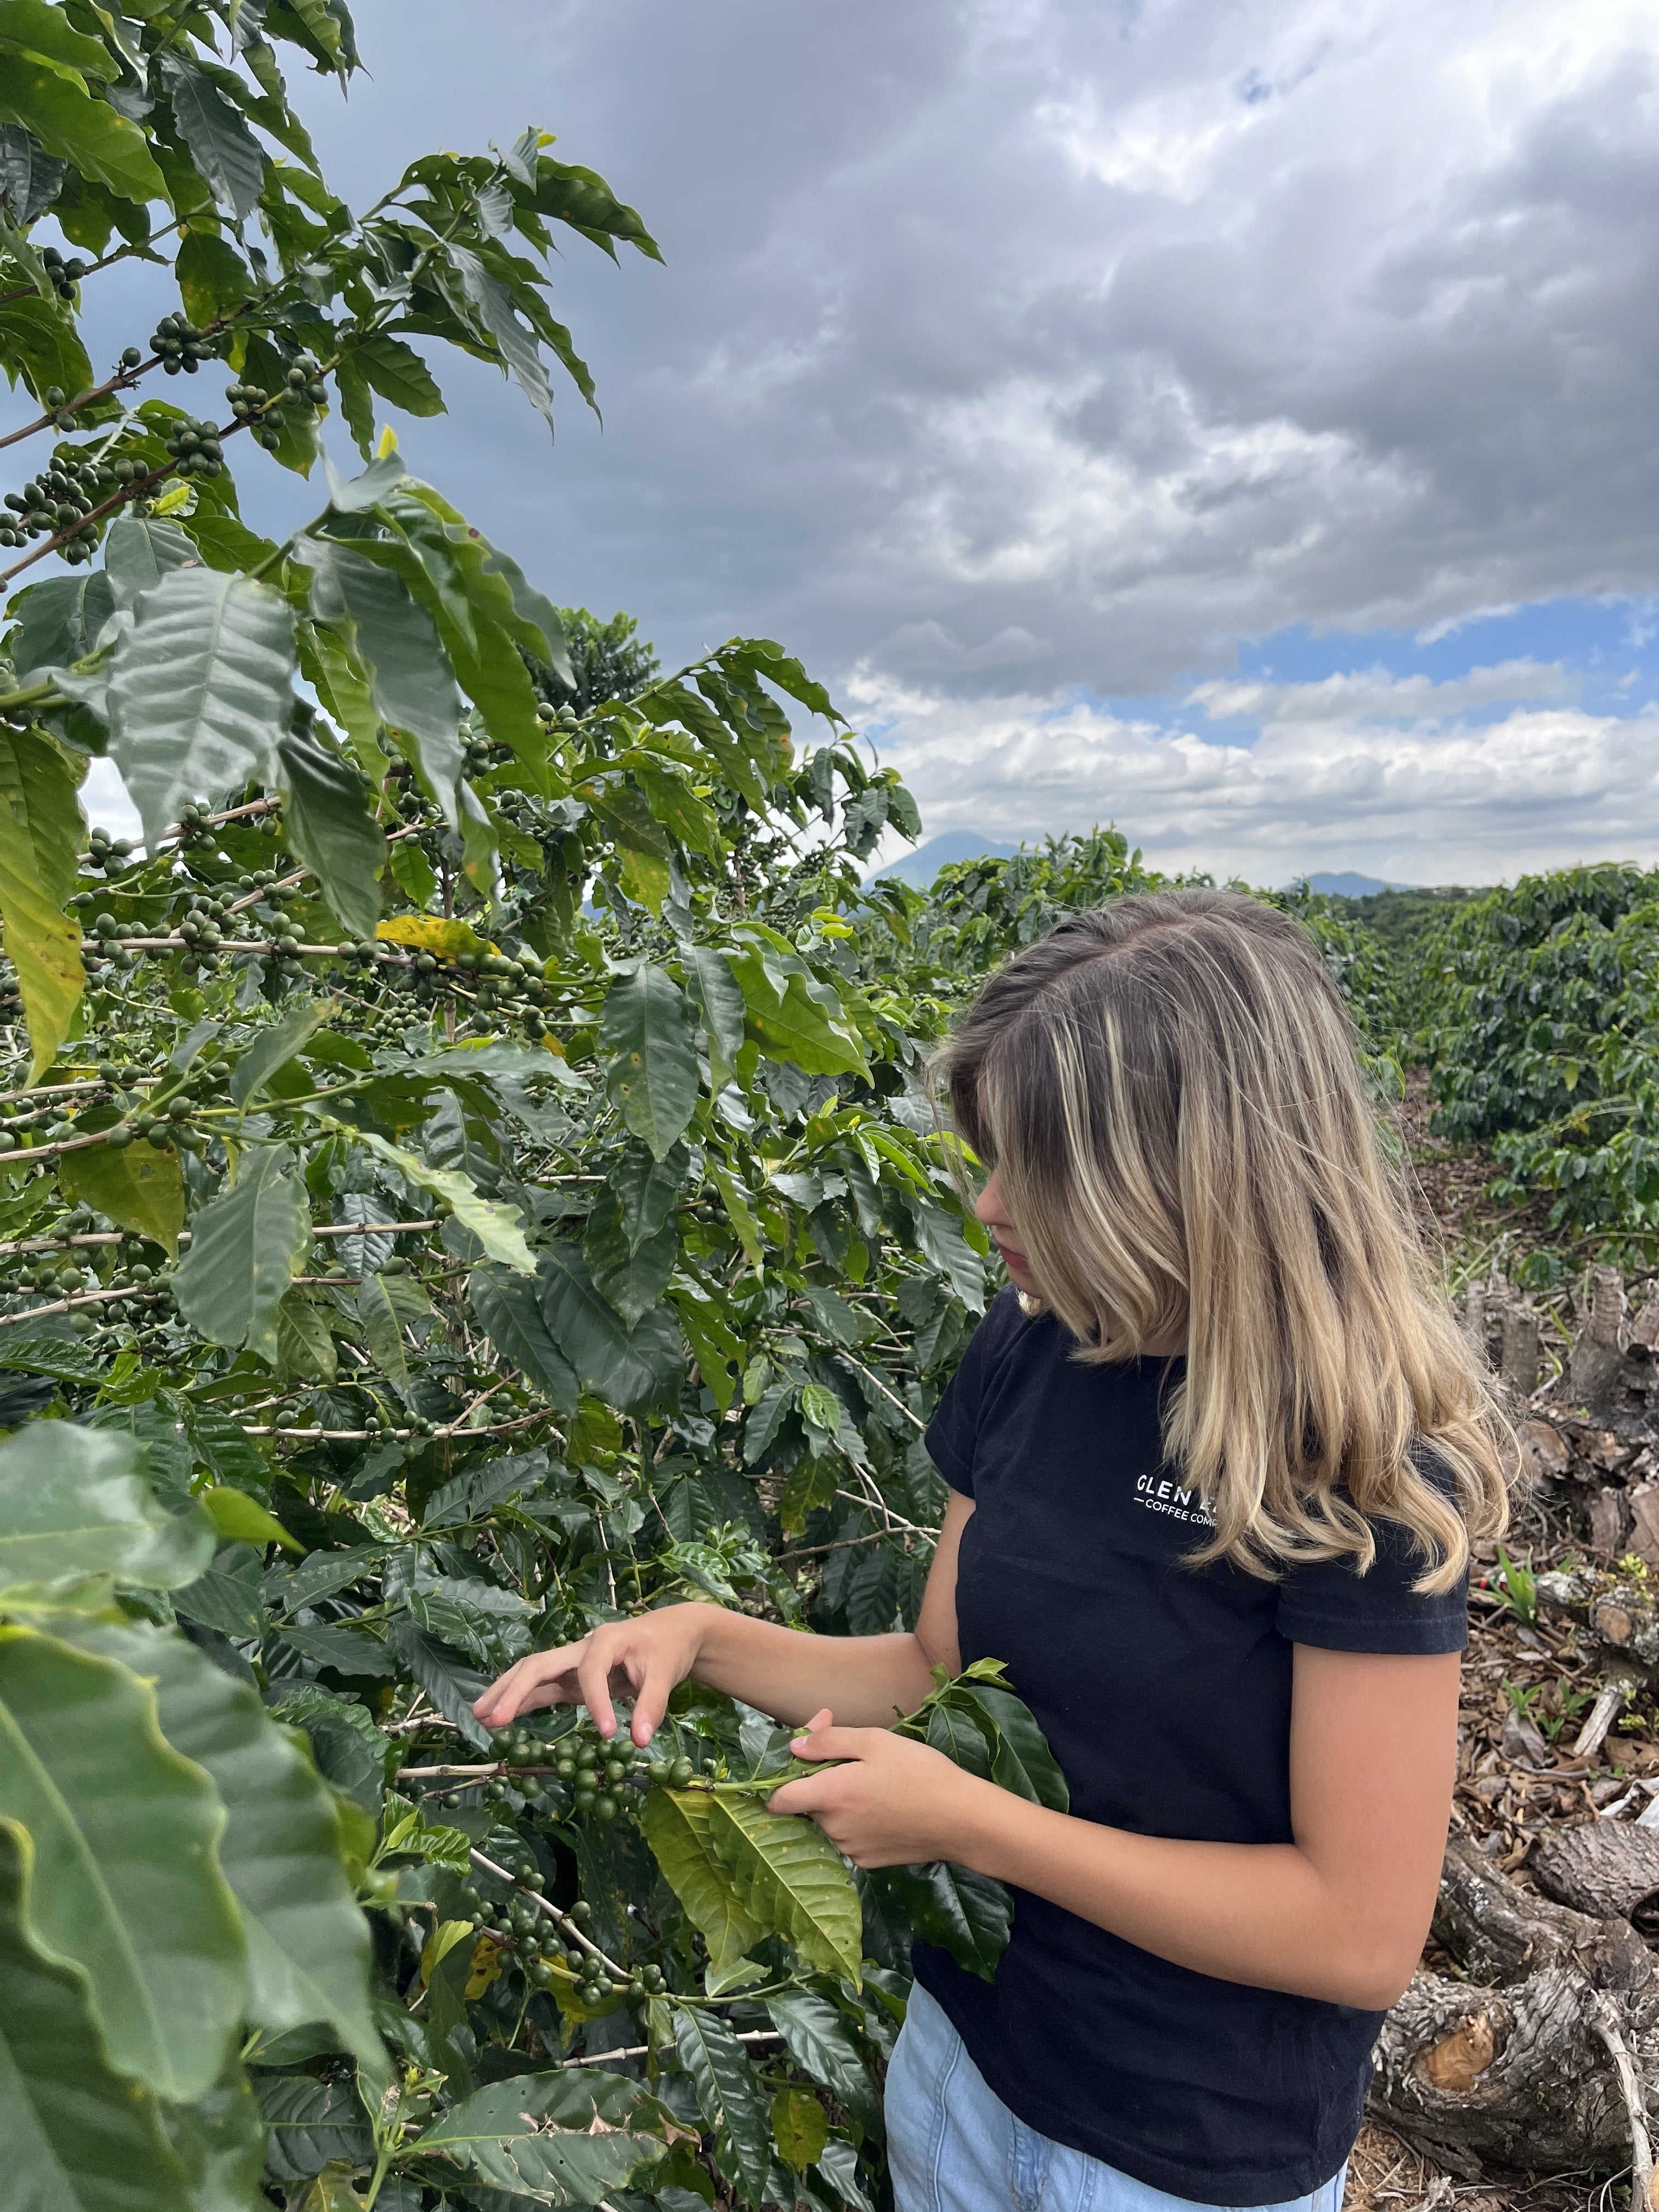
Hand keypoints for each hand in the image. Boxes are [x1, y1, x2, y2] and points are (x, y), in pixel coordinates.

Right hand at [472, 1603, 710, 1745]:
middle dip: (514, 1690)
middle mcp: (581, 1648)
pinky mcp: (571, 1679)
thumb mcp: (666, 1675)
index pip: (591, 1671)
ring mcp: (572, 1664)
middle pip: (539, 1664)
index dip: (597, 1702)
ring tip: (480, 1717)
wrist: (670, 1634)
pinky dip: (522, 1702)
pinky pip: (542, 1689)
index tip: (608, 1733)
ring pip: (532, 1674)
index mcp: (606, 1641)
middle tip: (492, 1718)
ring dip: (506, 1694)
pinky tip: (501, 1718)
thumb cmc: (666, 1651)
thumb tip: (640, 1741)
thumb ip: (652, 1706)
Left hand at [766, 1710, 986, 1867]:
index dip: (778, 1781)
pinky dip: (856, 1822)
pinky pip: (848, 1837)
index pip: (778, 1800)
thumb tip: (793, 1748)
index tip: (798, 1764)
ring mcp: (850, 1849)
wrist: (961, 1820)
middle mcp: (833, 1828)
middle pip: (808, 1805)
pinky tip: (884, 1807)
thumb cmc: (920, 1772)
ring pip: (829, 1821)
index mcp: (831, 1795)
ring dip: (840, 1802)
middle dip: (821, 1781)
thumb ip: (829, 1741)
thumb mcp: (875, 1741)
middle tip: (855, 1759)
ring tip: (876, 1783)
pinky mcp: (867, 1862)